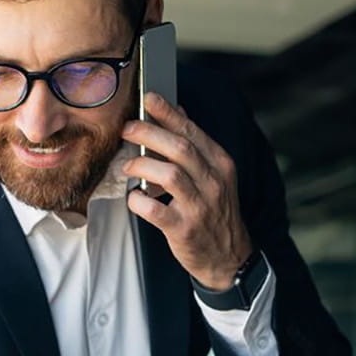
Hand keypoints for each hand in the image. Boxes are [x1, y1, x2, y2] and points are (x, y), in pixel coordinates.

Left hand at [121, 92, 253, 291]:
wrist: (228, 257)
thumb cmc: (214, 212)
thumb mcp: (214, 175)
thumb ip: (196, 145)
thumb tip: (178, 112)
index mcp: (220, 164)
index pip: (192, 132)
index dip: (168, 114)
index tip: (148, 99)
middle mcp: (213, 182)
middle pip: (180, 148)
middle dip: (149, 133)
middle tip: (127, 129)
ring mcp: (200, 207)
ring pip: (169, 175)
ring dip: (142, 166)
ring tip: (128, 166)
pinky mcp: (184, 230)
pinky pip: (155, 210)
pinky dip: (138, 200)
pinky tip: (134, 197)